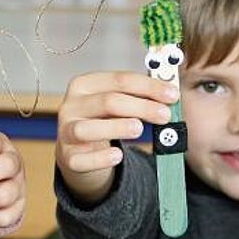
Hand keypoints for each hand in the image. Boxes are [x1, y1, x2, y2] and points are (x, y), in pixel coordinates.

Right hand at [56, 71, 178, 203]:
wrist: (80, 151)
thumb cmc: (104, 121)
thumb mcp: (117, 105)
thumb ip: (139, 97)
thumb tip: (170, 95)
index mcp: (84, 85)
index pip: (119, 80)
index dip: (148, 86)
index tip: (172, 94)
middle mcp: (70, 106)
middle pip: (108, 102)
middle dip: (141, 107)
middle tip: (165, 115)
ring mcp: (65, 132)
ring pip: (88, 129)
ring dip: (116, 127)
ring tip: (139, 130)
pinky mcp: (68, 158)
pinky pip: (82, 159)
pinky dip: (100, 157)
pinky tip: (118, 156)